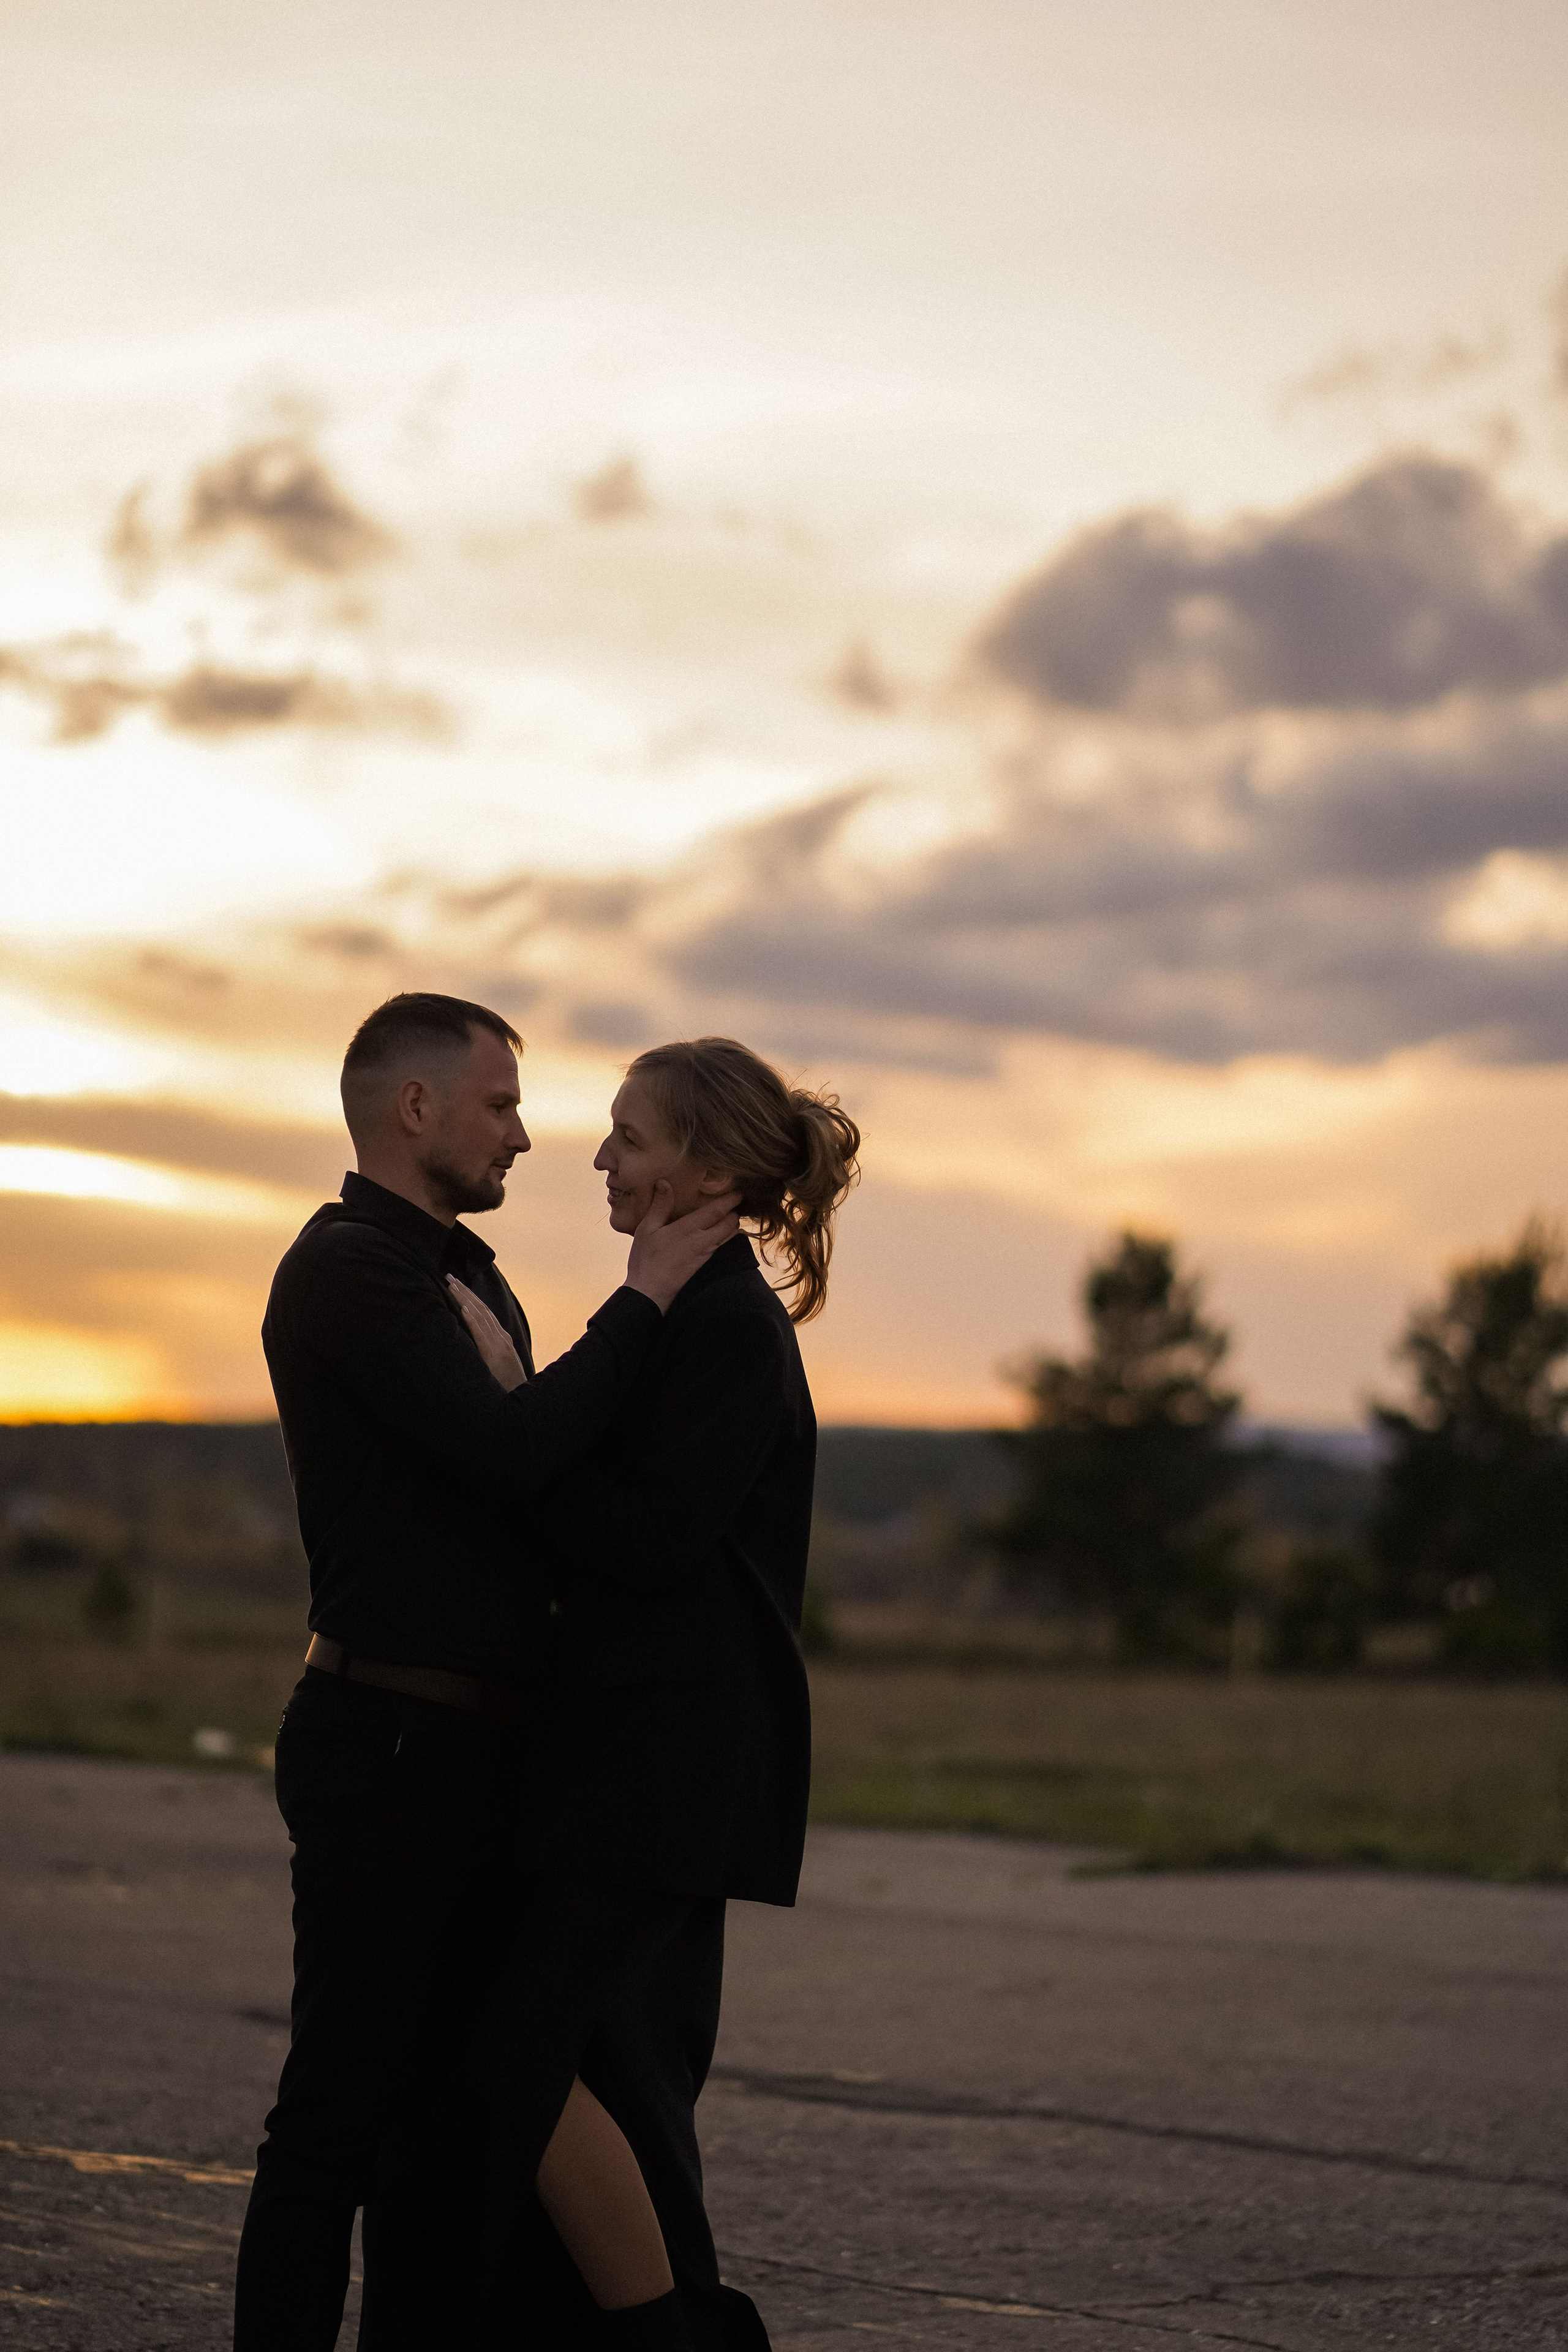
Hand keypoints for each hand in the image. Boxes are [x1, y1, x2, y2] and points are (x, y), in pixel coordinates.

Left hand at [446, 1277, 528, 1390]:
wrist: (522, 1401)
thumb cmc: (507, 1387)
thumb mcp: (497, 1366)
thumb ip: (489, 1352)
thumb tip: (473, 1345)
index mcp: (502, 1339)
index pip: (484, 1312)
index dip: (470, 1297)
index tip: (456, 1284)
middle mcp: (501, 1338)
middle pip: (481, 1309)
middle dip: (465, 1291)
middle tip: (449, 1275)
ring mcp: (499, 1345)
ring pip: (480, 1316)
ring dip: (465, 1298)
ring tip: (452, 1285)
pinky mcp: (495, 1355)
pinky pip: (482, 1334)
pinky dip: (473, 1319)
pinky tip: (463, 1308)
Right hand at [624, 1184, 741, 1312]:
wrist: (650, 1293)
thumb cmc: (645, 1260)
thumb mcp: (647, 1229)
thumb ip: (659, 1205)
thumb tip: (664, 1182)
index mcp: (689, 1229)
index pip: (718, 1211)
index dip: (730, 1199)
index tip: (738, 1191)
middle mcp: (703, 1241)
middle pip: (730, 1223)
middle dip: (735, 1211)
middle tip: (735, 1201)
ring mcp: (707, 1254)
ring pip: (729, 1236)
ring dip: (732, 1224)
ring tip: (729, 1215)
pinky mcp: (706, 1264)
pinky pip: (723, 1246)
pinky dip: (726, 1236)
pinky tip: (719, 1233)